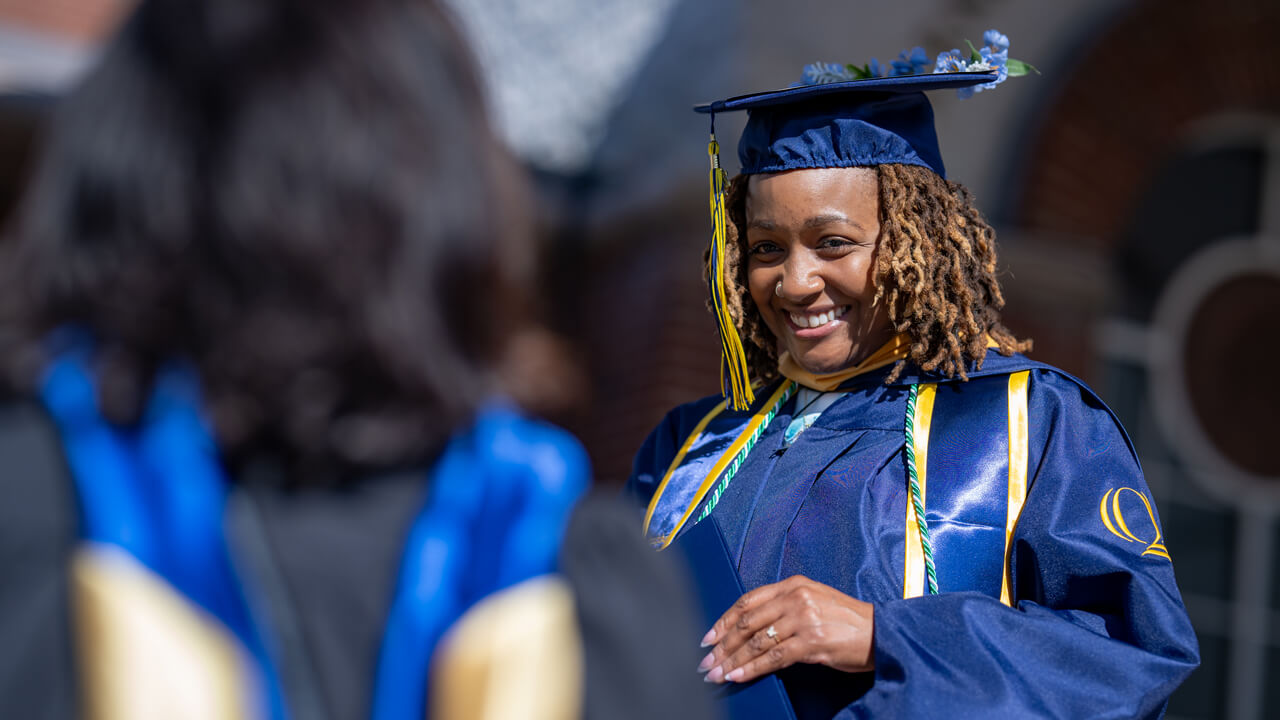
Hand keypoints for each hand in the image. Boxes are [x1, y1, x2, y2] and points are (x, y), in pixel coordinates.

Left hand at [696, 574, 873, 683]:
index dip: (723, 620)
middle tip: (705, 661)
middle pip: (746, 622)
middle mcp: (796, 597)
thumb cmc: (846, 620)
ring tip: (716, 673)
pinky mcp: (812, 642)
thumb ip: (784, 607)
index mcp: (793, 584)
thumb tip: (749, 629)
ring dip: (732, 660)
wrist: (880, 633)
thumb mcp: (813, 601)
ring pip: (756, 641)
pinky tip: (738, 676)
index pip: (747, 601)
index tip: (707, 638)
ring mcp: (804, 619)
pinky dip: (751, 669)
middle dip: (722, 645)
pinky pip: (773, 658)